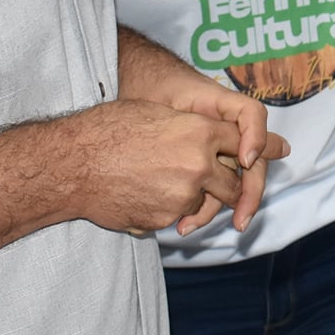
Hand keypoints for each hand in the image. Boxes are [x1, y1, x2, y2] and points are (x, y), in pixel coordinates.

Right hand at [62, 99, 285, 236]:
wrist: (74, 163)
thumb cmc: (109, 129)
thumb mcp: (157, 114)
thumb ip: (192, 125)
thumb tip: (213, 131)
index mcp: (200, 132)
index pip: (243, 144)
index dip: (255, 151)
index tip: (261, 157)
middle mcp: (199, 166)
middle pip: (235, 184)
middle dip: (233, 188)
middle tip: (226, 187)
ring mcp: (183, 196)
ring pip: (205, 203)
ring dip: (197, 199)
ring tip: (164, 184)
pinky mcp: (165, 220)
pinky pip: (178, 216)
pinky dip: (169, 210)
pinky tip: (144, 194)